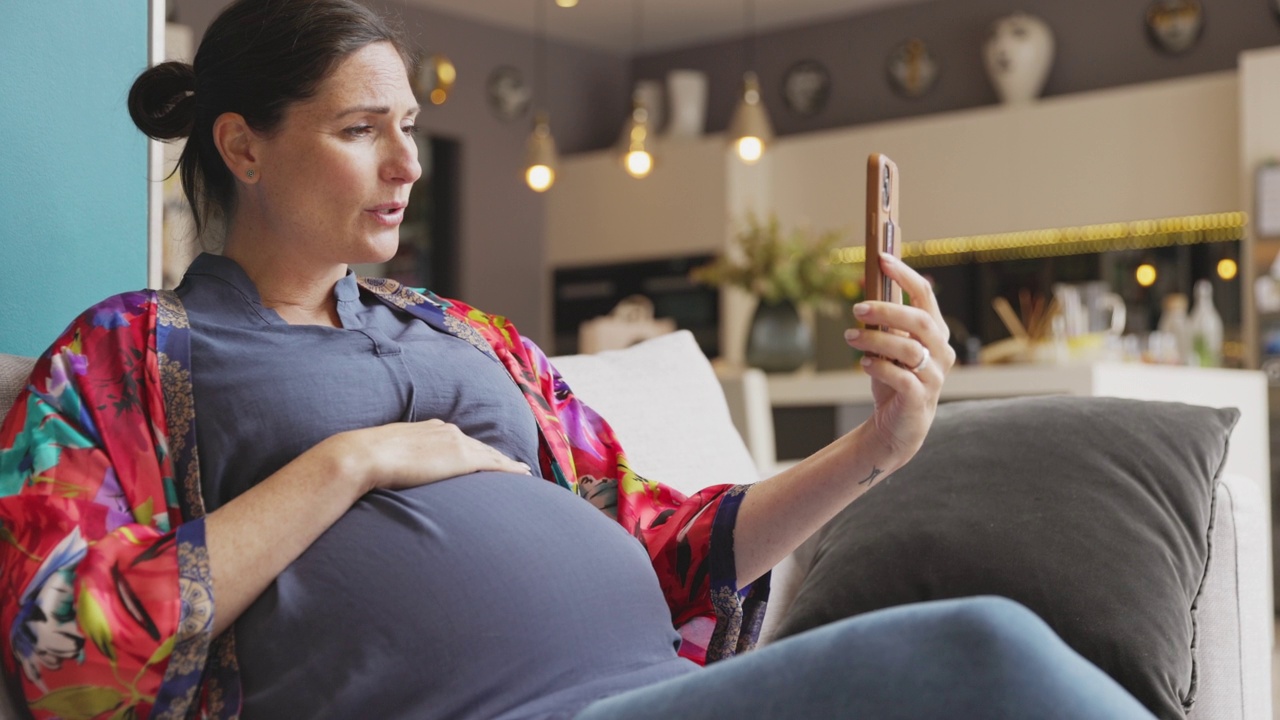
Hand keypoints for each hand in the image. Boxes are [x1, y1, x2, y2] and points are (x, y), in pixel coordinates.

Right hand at [323, 419, 531, 493]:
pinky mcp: (462, 458)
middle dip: (497, 455)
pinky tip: (524, 475)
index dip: (474, 449)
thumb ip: (397, 461)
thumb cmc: (365, 460)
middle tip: (515, 465)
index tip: (484, 456)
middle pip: (479, 445)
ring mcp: (456, 442)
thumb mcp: (385, 455)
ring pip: (491, 454)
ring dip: (508, 463)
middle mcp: (446, 430)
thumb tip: (391, 474)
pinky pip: (495, 464)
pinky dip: (511, 469)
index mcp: (428, 428)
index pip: (458, 440)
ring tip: (524, 472)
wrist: (364, 456)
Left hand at [843, 254, 954, 467]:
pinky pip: (902, 377)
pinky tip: (865, 364)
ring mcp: (934, 376)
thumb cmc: (894, 379)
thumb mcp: (889, 347)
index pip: (925, 295)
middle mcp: (941, 351)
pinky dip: (881, 368)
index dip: (904, 275)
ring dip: (876, 339)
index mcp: (935, 332)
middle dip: (887, 309)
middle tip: (857, 308)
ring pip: (909, 348)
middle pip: (919, 320)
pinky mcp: (920, 398)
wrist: (898, 425)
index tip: (882, 259)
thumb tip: (868, 289)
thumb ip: (886, 323)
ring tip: (851, 337)